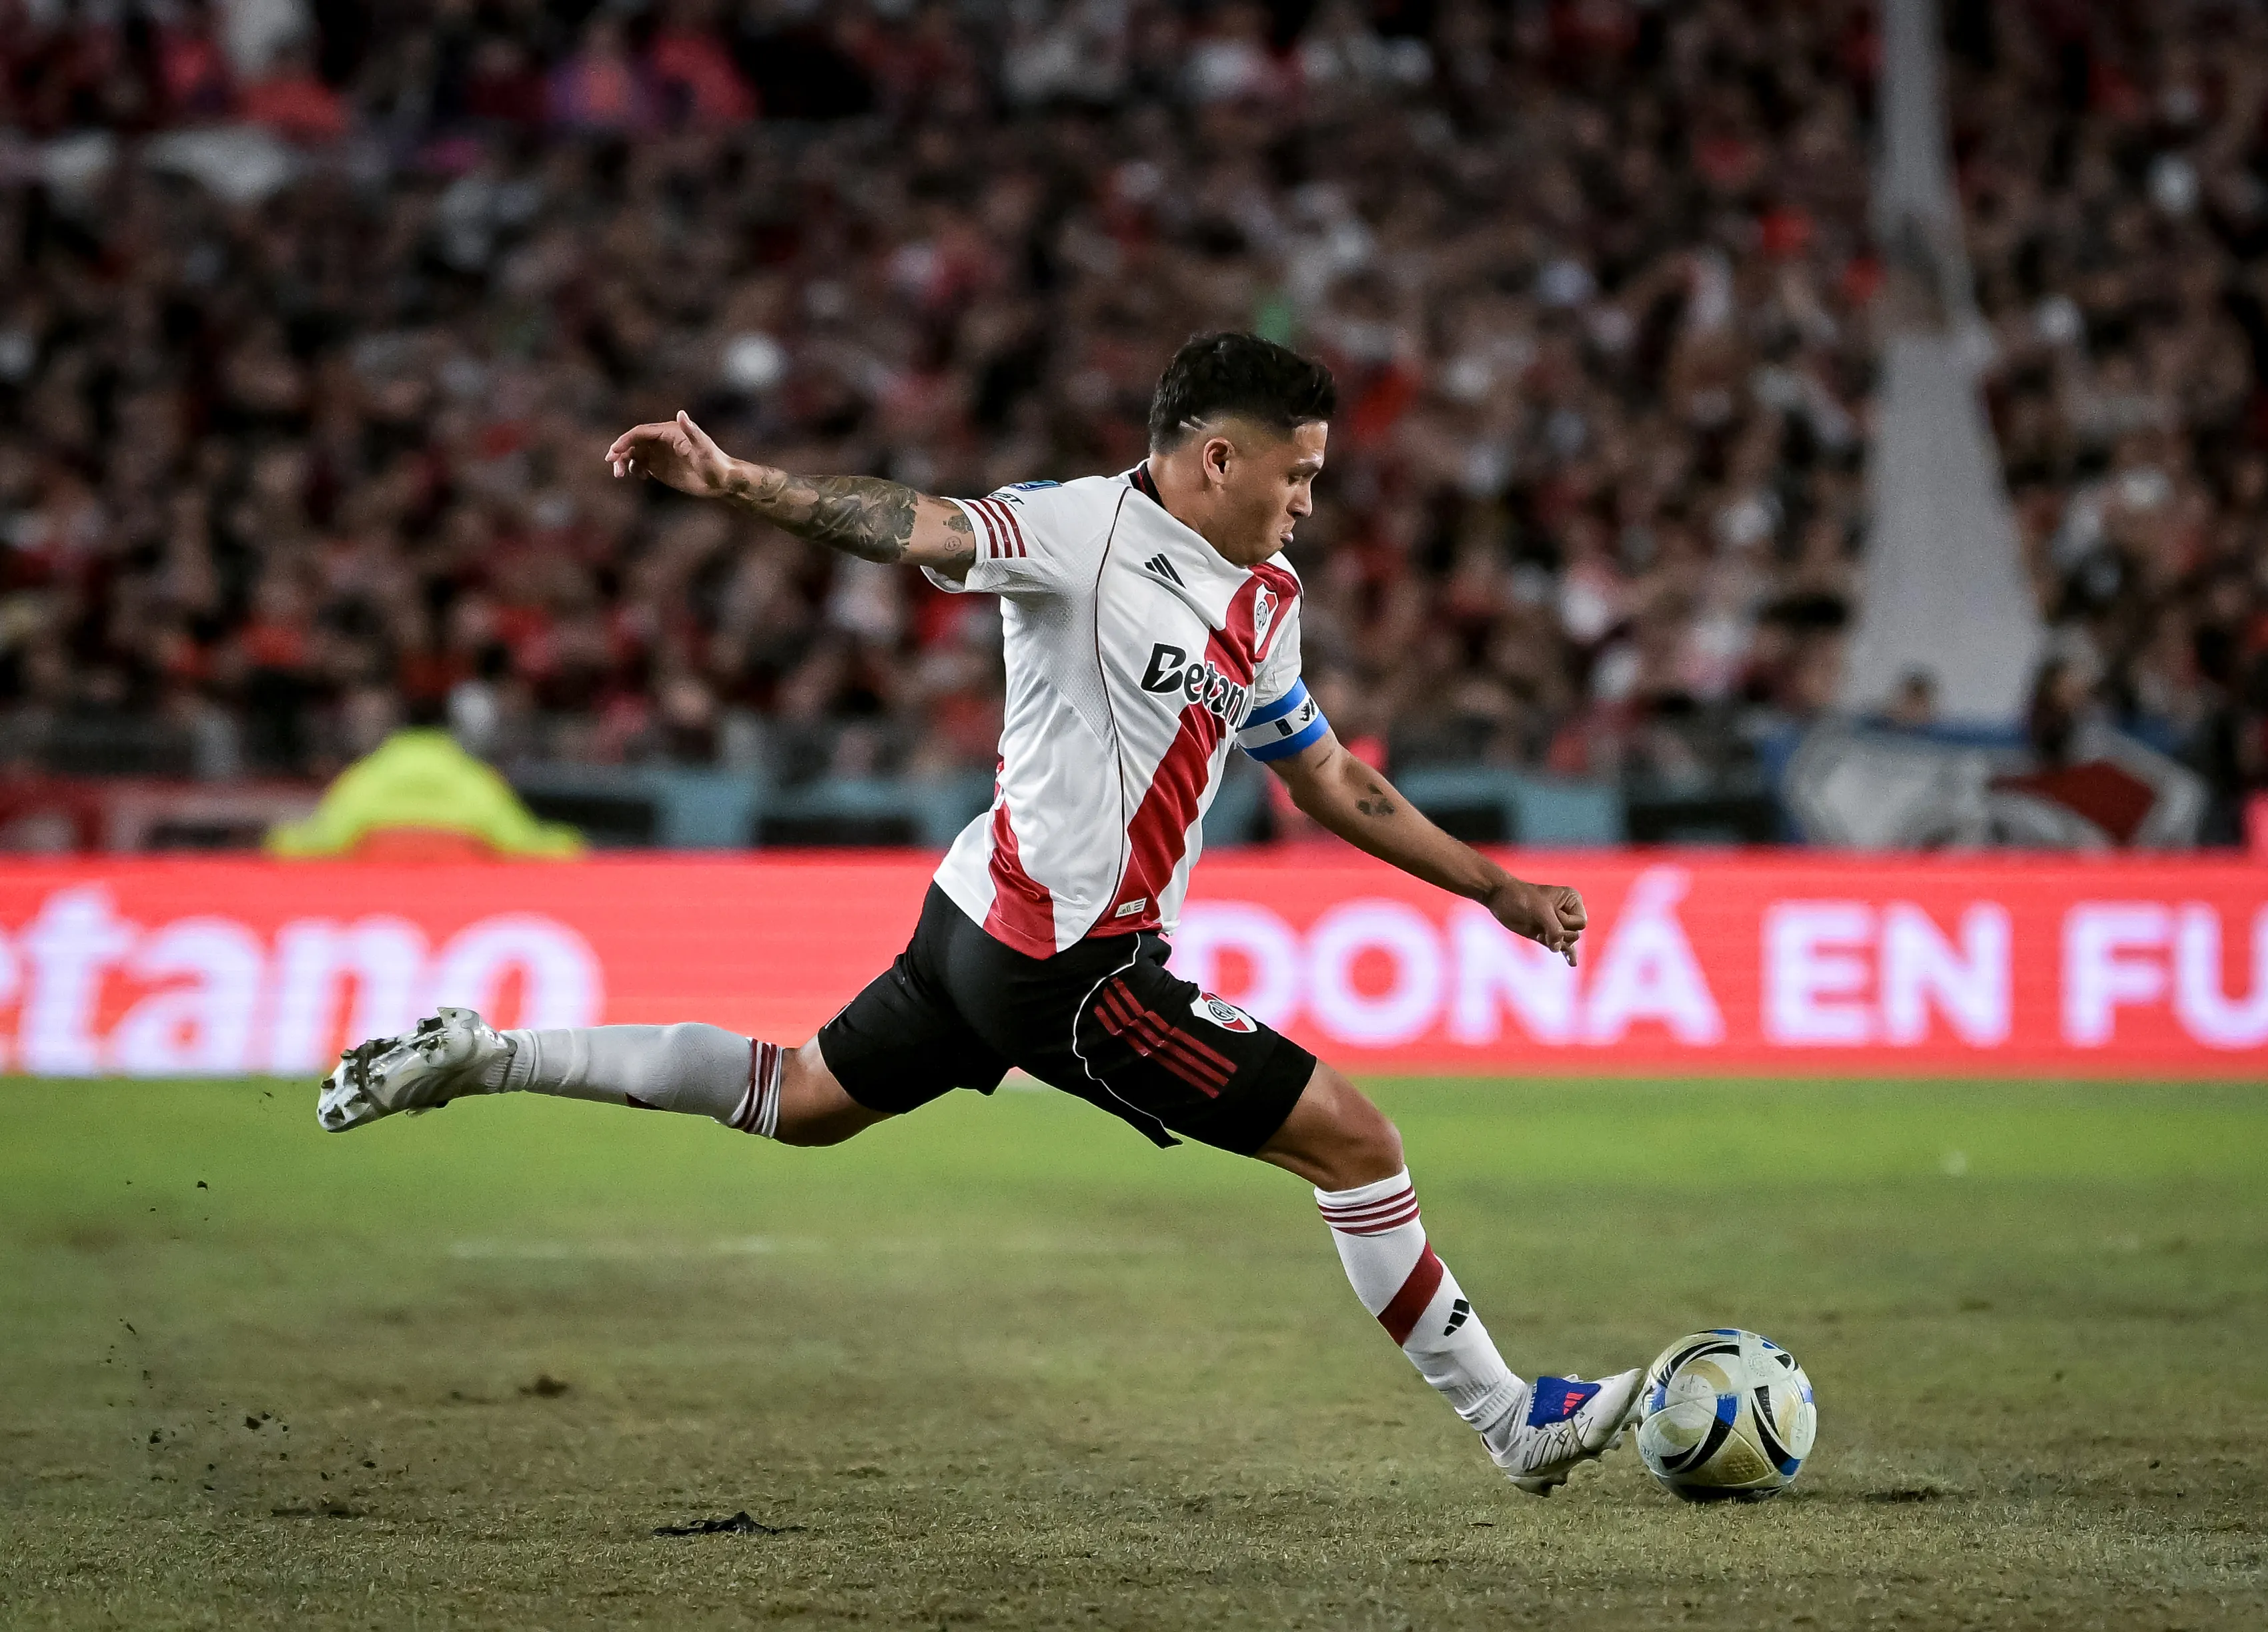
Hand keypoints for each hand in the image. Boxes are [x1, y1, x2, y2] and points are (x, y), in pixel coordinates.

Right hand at [605, 410, 736, 497]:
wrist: (722, 481)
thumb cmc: (716, 464)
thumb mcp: (704, 449)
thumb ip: (692, 432)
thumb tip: (681, 413)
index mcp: (669, 431)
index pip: (640, 432)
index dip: (625, 440)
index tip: (614, 452)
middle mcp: (662, 440)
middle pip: (633, 442)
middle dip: (619, 452)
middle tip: (613, 466)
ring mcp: (660, 453)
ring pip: (633, 453)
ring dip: (623, 461)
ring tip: (619, 475)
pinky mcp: (660, 466)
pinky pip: (639, 464)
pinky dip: (633, 468)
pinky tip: (639, 476)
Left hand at [1484, 877, 1586, 966]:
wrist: (1500, 898)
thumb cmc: (1521, 898)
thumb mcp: (1540, 911)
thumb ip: (1553, 929)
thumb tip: (1557, 948)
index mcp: (1572, 900)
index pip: (1581, 922)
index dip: (1566, 923)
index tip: (1550, 914)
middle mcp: (1568, 912)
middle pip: (1576, 934)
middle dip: (1560, 934)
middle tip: (1541, 924)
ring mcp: (1558, 925)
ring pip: (1568, 942)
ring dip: (1555, 943)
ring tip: (1539, 934)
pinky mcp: (1548, 935)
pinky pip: (1563, 947)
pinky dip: (1568, 954)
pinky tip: (1572, 963)